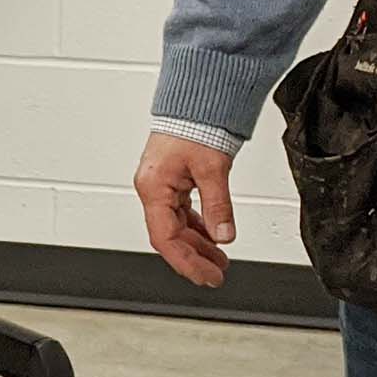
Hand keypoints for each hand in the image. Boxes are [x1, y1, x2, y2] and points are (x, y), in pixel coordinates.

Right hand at [134, 132, 238, 287]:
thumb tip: (223, 235)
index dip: (187, 262)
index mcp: (154, 188)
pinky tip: (211, 236)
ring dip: (197, 245)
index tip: (207, 276)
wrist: (196, 100)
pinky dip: (197, 227)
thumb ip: (218, 206)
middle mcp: (153, 189)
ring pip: (176, 226)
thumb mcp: (212, 169)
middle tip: (216, 274)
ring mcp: (161, 186)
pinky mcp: (171, 180)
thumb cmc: (194, 125)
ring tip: (218, 259)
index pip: (166, 238)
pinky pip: (181, 212)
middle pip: (170, 236)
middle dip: (194, 258)